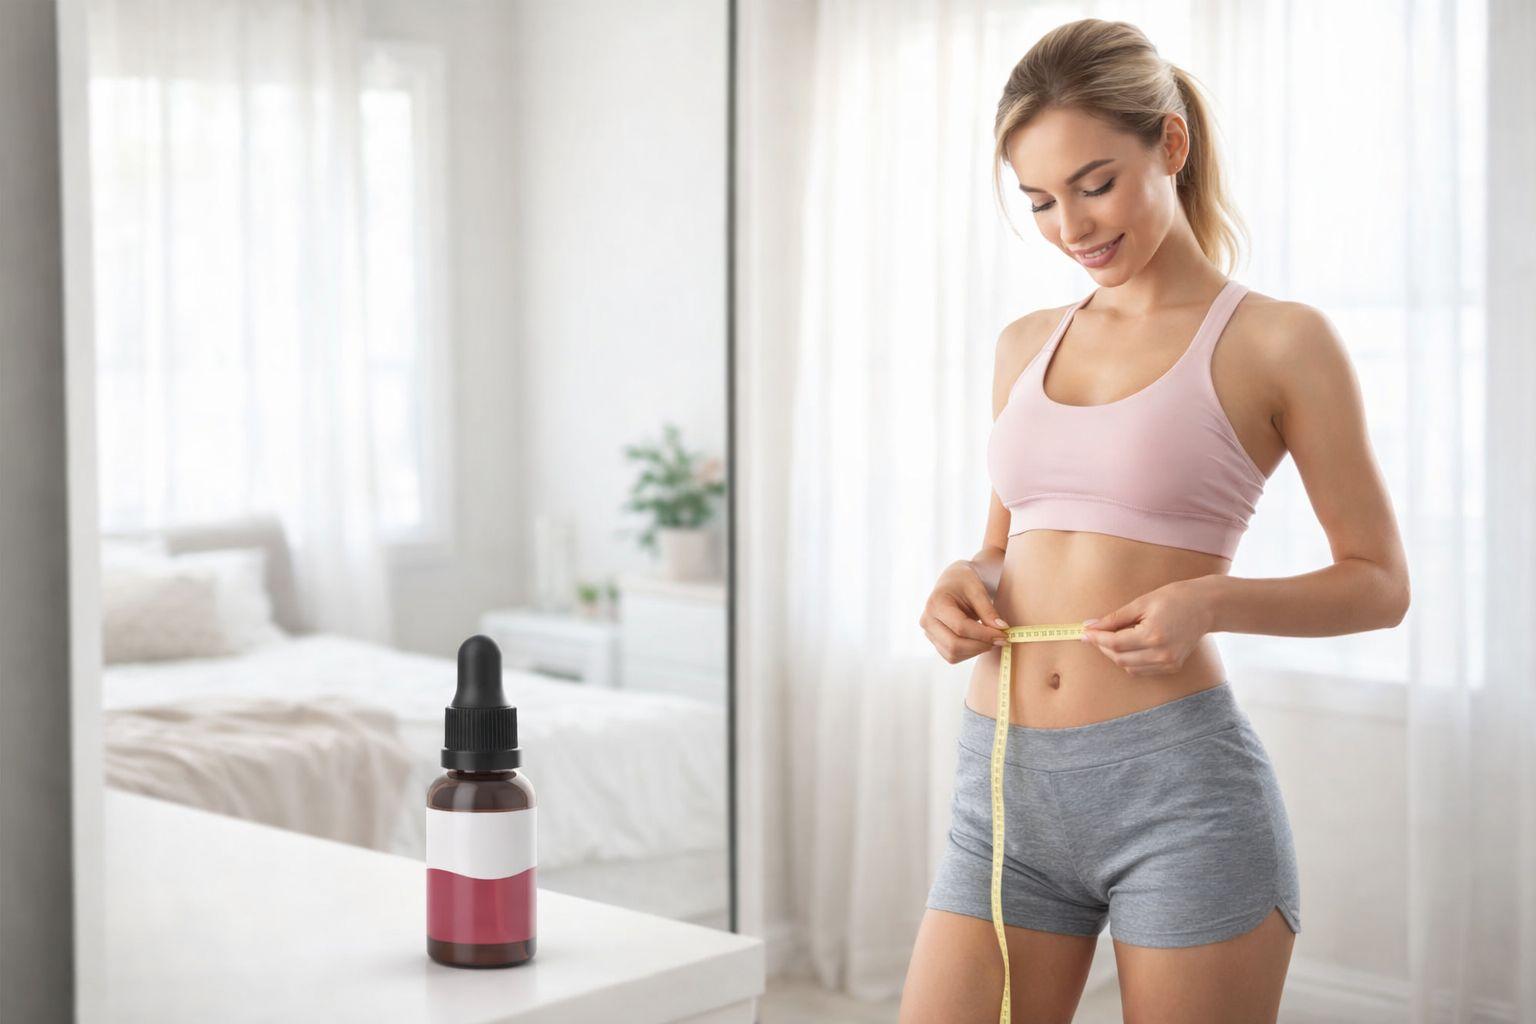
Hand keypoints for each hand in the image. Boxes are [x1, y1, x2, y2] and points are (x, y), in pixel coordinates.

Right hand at [919, 560, 1009, 663]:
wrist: (951, 582)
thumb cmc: (963, 582)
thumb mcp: (977, 589)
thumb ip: (988, 610)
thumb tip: (1001, 629)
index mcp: (936, 603)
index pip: (960, 627)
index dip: (984, 634)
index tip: (1004, 634)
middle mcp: (927, 620)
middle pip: (954, 644)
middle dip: (981, 645)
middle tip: (1000, 640)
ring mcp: (928, 633)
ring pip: (953, 654)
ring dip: (976, 651)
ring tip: (990, 639)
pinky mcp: (935, 641)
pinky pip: (952, 656)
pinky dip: (969, 653)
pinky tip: (979, 641)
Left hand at [1079, 577, 1214, 675]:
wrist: (1206, 606)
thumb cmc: (1174, 598)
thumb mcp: (1141, 603)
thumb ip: (1115, 618)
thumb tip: (1091, 626)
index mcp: (1154, 636)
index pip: (1115, 643)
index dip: (1097, 638)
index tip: (1084, 632)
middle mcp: (1162, 654)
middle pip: (1120, 658)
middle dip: (1103, 647)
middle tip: (1094, 633)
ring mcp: (1169, 663)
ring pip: (1129, 667)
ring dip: (1115, 655)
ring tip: (1111, 637)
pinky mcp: (1173, 667)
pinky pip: (1142, 670)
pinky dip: (1130, 661)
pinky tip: (1128, 645)